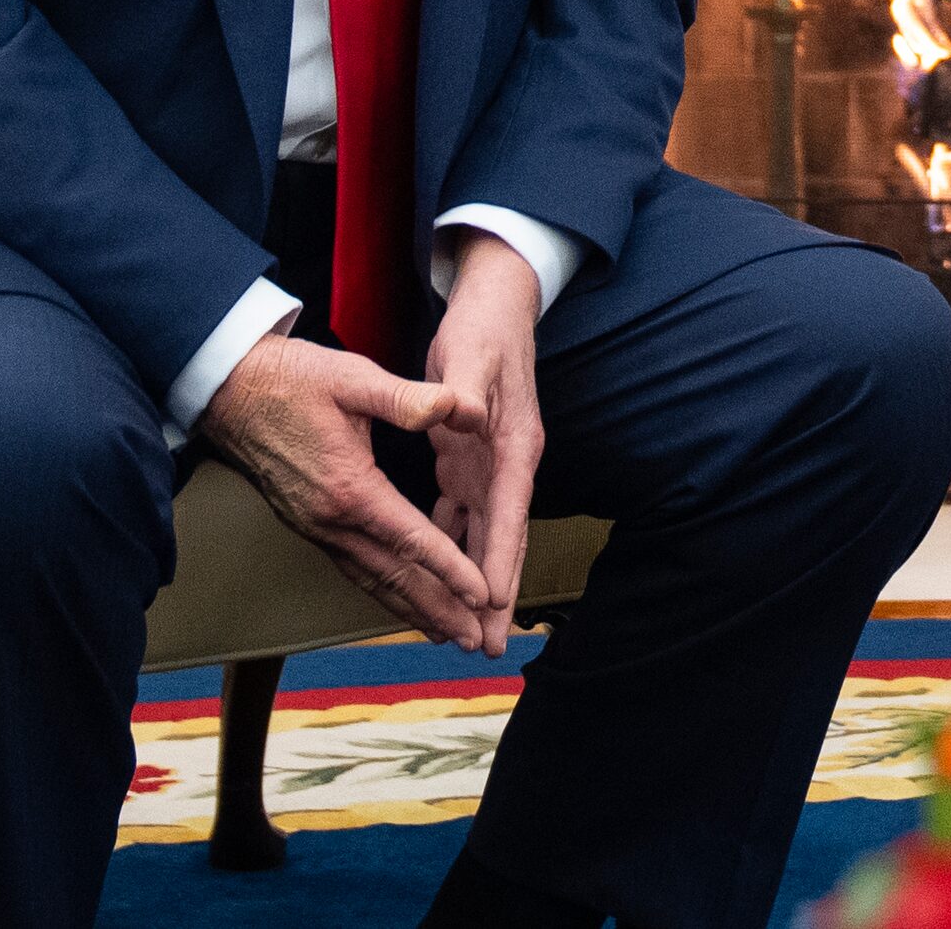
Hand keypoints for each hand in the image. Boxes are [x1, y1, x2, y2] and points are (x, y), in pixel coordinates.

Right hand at [201, 335, 494, 639]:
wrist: (230, 390)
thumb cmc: (292, 380)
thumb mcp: (354, 378)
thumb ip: (407, 398)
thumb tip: (457, 406)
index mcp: (350, 488)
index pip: (410, 540)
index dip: (450, 569)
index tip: (481, 594)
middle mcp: (331, 519)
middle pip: (393, 576)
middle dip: (437, 609)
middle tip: (474, 638)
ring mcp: (316, 526)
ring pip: (371, 579)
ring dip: (411, 609)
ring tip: (445, 634)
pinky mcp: (308, 524)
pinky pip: (353, 567)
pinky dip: (382, 589)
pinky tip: (400, 598)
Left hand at [423, 235, 548, 655]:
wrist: (495, 304)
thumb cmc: (484, 330)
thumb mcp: (469, 354)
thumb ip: (460, 389)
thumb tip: (458, 414)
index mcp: (514, 446)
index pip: (508, 516)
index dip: (499, 563)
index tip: (492, 605)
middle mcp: (508, 464)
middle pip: (503, 540)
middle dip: (494, 596)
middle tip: (484, 646)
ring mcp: (491, 465)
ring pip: (484, 536)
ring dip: (473, 582)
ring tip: (464, 630)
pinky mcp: (471, 460)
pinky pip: (462, 515)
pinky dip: (453, 547)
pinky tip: (437, 573)